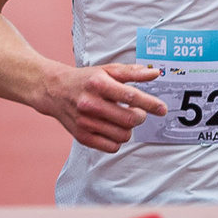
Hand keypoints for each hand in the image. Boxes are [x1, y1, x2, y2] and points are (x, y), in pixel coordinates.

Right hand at [36, 62, 165, 151]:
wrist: (55, 91)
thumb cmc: (84, 80)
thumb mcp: (107, 70)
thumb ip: (132, 72)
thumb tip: (154, 74)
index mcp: (98, 84)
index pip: (131, 96)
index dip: (150, 104)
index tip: (162, 109)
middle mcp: (90, 104)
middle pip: (130, 119)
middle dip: (140, 116)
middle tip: (137, 111)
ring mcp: (85, 122)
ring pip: (123, 135)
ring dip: (129, 129)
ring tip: (122, 119)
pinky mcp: (83, 137)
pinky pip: (112, 146)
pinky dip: (117, 140)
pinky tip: (112, 128)